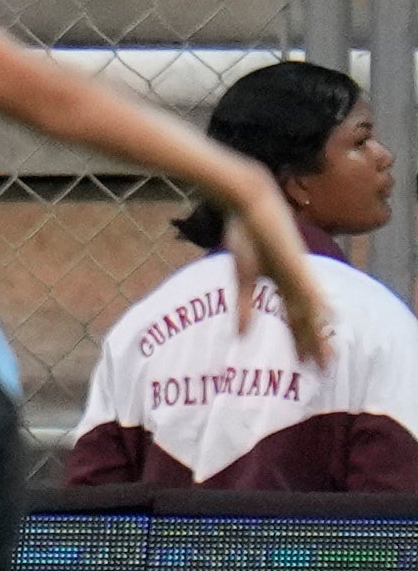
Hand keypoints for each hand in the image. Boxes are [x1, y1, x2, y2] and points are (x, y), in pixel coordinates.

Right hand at [216, 163, 337, 367]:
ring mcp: (297, 271)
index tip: (307, 363)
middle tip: (324, 369)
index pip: (296, 319)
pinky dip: (317, 303)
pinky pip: (306, 286)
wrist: (248, 200)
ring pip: (311, 310)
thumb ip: (242, 305)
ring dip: (318, 334)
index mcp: (283, 283)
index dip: (302, 342)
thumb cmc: (242, 232)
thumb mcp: (242, 276)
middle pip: (308, 320)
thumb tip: (241, 336)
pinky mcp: (293, 261)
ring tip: (326, 357)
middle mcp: (296, 280)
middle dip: (315, 345)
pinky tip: (328, 317)